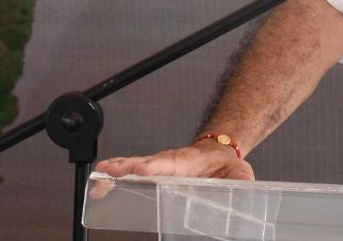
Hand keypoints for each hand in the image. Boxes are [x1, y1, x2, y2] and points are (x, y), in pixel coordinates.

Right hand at [90, 142, 254, 198]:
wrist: (220, 153)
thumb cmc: (228, 168)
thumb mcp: (240, 175)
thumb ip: (240, 183)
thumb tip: (243, 189)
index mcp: (190, 162)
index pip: (171, 163)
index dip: (156, 167)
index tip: (142, 171)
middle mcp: (170, 161)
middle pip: (146, 163)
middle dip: (127, 167)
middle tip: (109, 172)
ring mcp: (160, 165)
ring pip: (135, 165)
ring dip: (116, 170)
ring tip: (99, 177)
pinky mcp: (153, 170)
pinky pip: (132, 172)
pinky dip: (115, 175)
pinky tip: (100, 182)